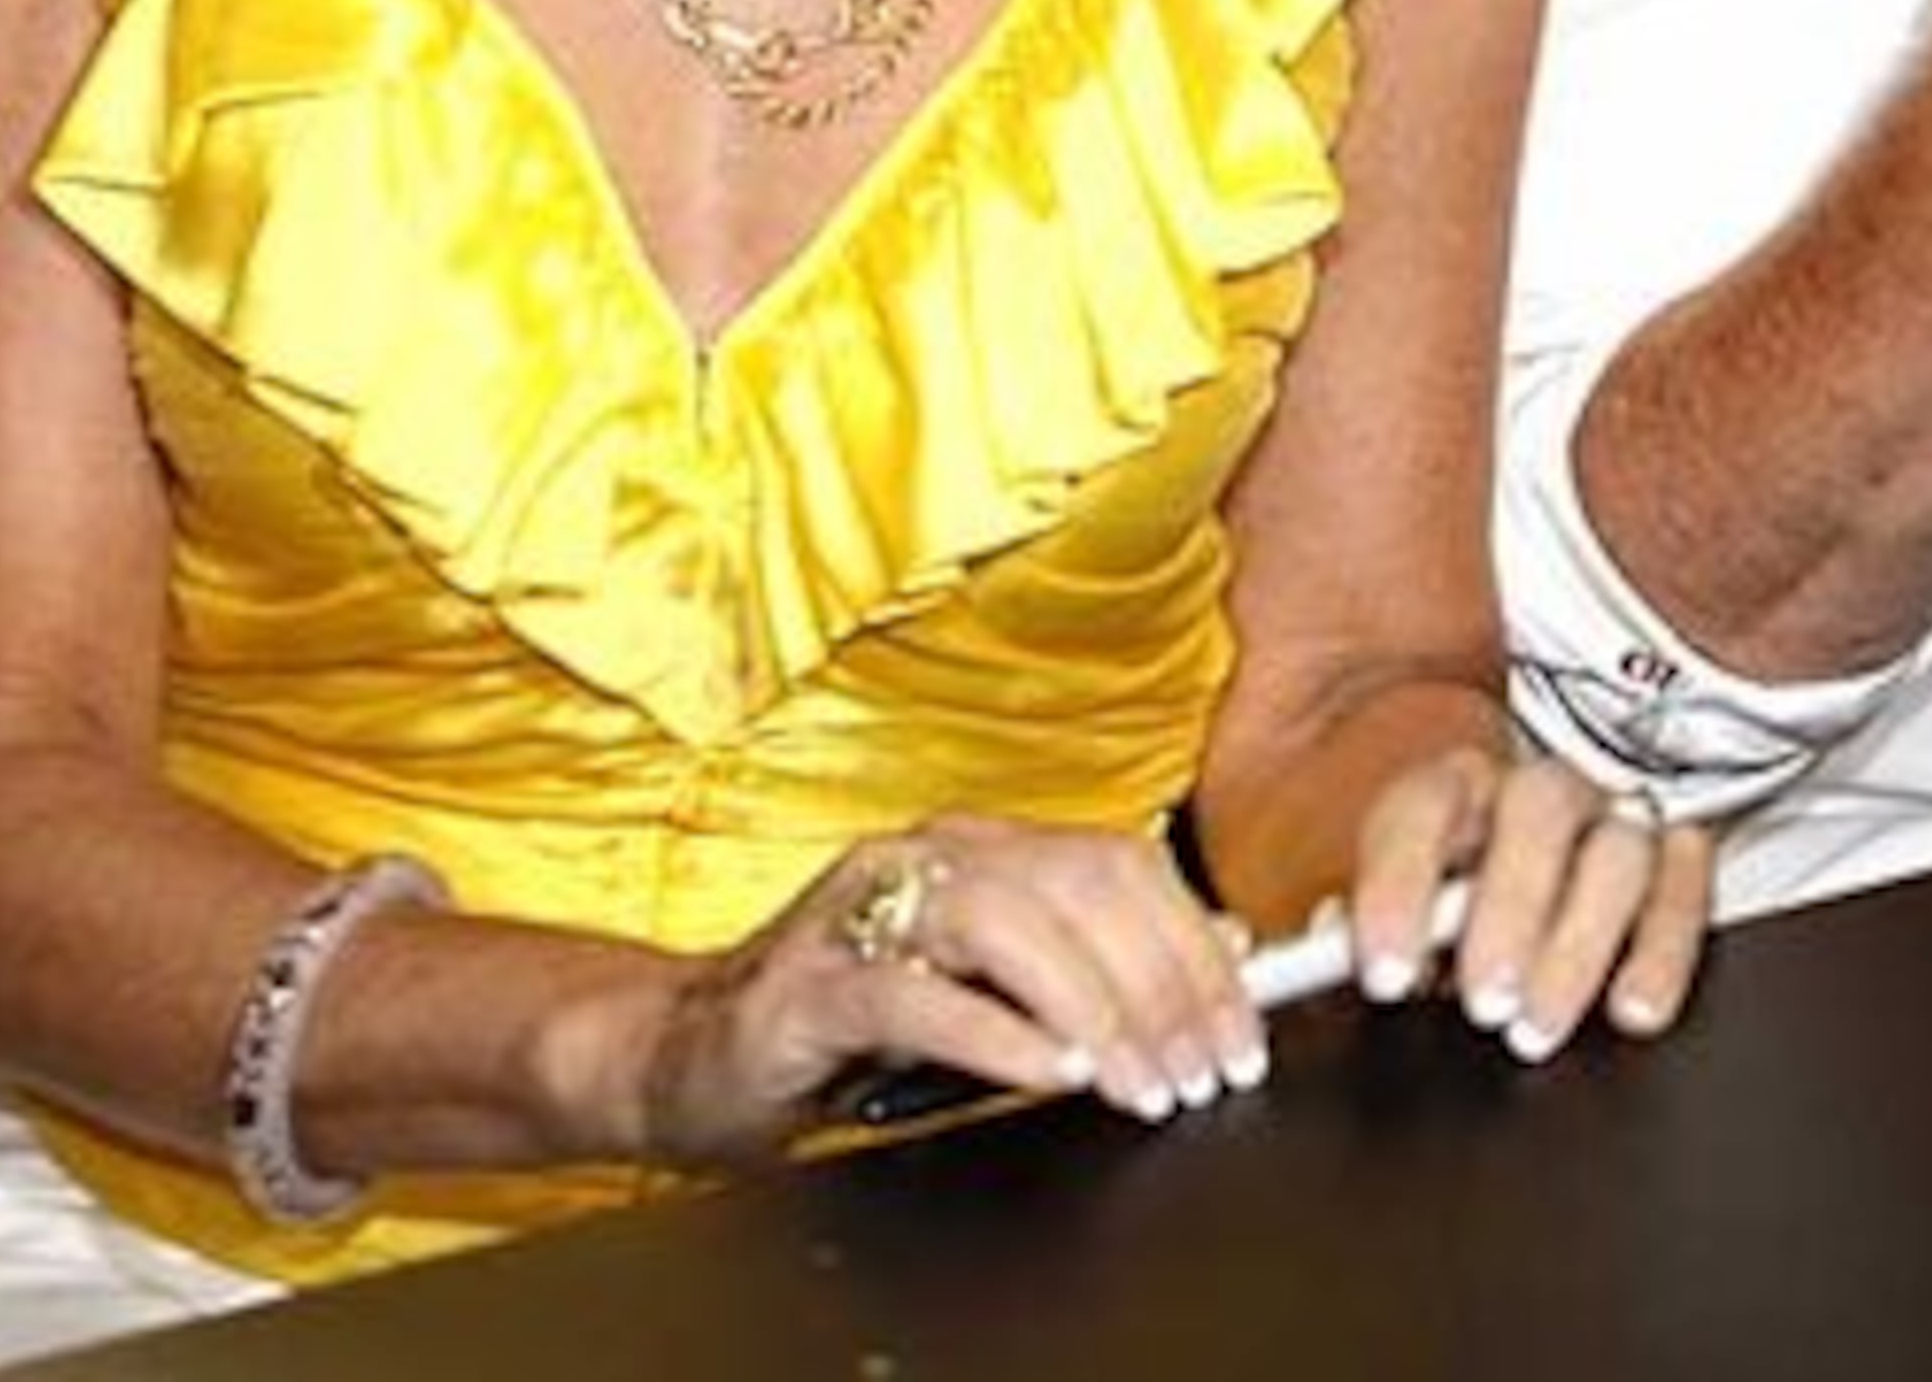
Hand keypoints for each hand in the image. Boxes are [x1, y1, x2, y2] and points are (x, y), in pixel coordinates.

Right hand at [638, 815, 1256, 1163]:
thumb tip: (1220, 957)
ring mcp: (864, 906)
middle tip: (1206, 1071)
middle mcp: (930, 854)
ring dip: (1095, 1008)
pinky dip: (998, 1032)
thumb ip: (1083, 968)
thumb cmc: (850, 1027)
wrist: (689, 1053)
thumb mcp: (985, 990)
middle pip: (1081, 886)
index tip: (1242, 1030)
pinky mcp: (810, 981)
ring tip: (1141, 1083)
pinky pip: (919, 994)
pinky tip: (1054, 1072)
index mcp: (981, 847)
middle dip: (1164, 984)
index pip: (1119, 865)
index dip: (1195, 944)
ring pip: (1011, 924)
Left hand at [1336, 746, 1710, 1063]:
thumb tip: (1325, 944)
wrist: (1555, 861)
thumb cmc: (1464, 901)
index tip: (1384, 974)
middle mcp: (1539, 792)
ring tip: (1537, 1026)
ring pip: (1617, 852)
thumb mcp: (1407, 909)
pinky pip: (1686, 885)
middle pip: (1536, 812)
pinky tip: (1631, 1010)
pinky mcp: (1679, 855)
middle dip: (1510, 910)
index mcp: (1454, 789)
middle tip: (1484, 1002)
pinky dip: (1663, 950)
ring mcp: (1616, 816)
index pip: (1420, 810)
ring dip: (1579, 944)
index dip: (1398, 889)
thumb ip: (1370, 924)